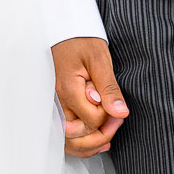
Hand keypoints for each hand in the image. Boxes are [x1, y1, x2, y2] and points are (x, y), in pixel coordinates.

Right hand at [52, 36, 128, 157]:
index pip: (92, 119)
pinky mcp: (55, 106)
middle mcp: (57, 101)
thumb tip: (120, 113)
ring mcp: (53, 105)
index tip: (118, 107)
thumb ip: (109, 88)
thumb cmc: (80, 40)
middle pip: (78, 136)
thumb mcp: (100, 59)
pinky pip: (63, 135)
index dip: (109, 117)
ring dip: (90, 143)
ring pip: (68, 141)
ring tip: (108, 134)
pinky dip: (79, 143)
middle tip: (117, 121)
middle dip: (101, 134)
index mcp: (68, 88)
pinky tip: (95, 140)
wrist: (63, 30)